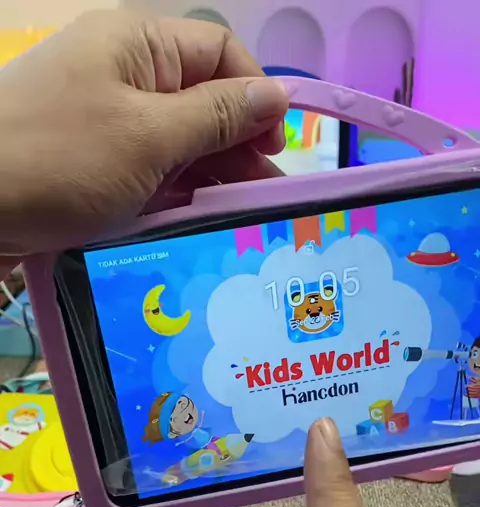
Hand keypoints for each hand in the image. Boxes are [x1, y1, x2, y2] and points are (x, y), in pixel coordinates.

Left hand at [0, 11, 287, 257]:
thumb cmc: (60, 159)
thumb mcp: (149, 135)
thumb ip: (217, 117)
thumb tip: (276, 97)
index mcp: (139, 46)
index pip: (219, 54)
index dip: (255, 96)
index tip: (274, 150)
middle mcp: (126, 77)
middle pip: (202, 103)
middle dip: (237, 147)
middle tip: (262, 199)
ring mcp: (107, 124)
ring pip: (178, 145)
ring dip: (209, 179)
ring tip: (236, 219)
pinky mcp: (94, 166)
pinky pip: (149, 174)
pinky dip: (174, 197)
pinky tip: (195, 224)